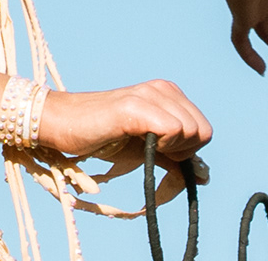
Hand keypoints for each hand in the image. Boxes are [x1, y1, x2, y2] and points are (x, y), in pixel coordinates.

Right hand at [39, 79, 209, 167]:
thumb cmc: (103, 136)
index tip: (160, 150)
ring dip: (170, 149)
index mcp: (167, 93)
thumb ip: (173, 159)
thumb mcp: (146, 149)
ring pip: (191, 130)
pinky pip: (172, 129)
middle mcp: (161, 88)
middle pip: (203, 131)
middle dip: (183, 151)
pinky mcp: (134, 106)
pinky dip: (161, 144)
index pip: (204, 129)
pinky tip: (138, 140)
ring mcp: (148, 94)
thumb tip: (203, 178)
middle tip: (152, 150)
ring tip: (141, 144)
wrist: (63, 124)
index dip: (187, 149)